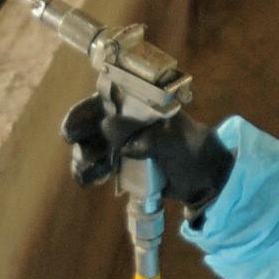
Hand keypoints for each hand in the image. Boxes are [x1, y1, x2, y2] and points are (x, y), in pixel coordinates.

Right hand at [62, 96, 234, 213]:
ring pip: (87, 143)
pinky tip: (93, 180)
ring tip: (93, 173)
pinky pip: (93, 165)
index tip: (72, 130)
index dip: (84, 111)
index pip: (103, 96)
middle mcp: (124, 117)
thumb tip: (108, 126)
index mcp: (139, 102)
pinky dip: (88, 172)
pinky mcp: (117, 162)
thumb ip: (146, 134)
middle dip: (78, 136)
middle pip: (88, 120)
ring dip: (83, 157)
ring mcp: (118, 140)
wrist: (205, 181)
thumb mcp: (174, 142)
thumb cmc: (193, 152)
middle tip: (85, 154)